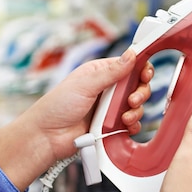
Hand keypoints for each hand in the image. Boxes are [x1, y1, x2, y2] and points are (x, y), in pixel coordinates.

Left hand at [0, 49, 153, 190]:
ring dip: (136, 111)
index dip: (141, 68)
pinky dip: (132, 125)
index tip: (145, 74)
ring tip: (124, 117)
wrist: (47, 137)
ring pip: (137, 106)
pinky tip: (124, 126)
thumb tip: (132, 54)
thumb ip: (111, 71)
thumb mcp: (85, 84)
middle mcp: (109, 89)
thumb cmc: (57, 106)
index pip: (130, 65)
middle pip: (138, 86)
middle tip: (132, 100)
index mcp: (101, 73)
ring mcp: (111, 108)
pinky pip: (132, 124)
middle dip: (140, 93)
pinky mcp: (113, 126)